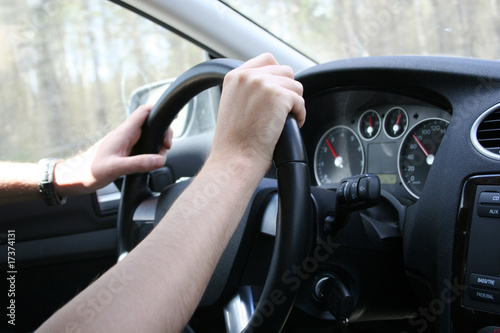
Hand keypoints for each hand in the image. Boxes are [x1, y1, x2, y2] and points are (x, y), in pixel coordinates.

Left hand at [55, 105, 172, 194]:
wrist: (73, 179)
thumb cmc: (88, 172)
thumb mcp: (115, 168)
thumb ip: (139, 163)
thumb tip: (160, 160)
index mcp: (123, 133)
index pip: (143, 112)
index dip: (158, 110)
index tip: (171, 119)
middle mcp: (125, 136)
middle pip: (150, 125)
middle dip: (162, 135)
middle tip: (165, 149)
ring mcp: (125, 144)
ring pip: (148, 138)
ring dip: (157, 147)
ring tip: (157, 161)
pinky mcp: (123, 153)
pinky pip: (142, 148)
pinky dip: (150, 154)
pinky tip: (148, 165)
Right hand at [211, 53, 305, 172]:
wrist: (235, 159)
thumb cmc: (234, 142)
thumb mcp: (233, 105)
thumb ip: (248, 89)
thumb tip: (272, 84)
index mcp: (235, 76)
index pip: (267, 60)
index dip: (277, 76)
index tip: (276, 94)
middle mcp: (248, 76)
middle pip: (285, 71)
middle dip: (287, 91)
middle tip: (280, 112)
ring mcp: (264, 84)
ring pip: (296, 85)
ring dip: (294, 104)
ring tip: (283, 120)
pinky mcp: (279, 96)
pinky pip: (300, 101)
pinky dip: (299, 115)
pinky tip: (287, 126)